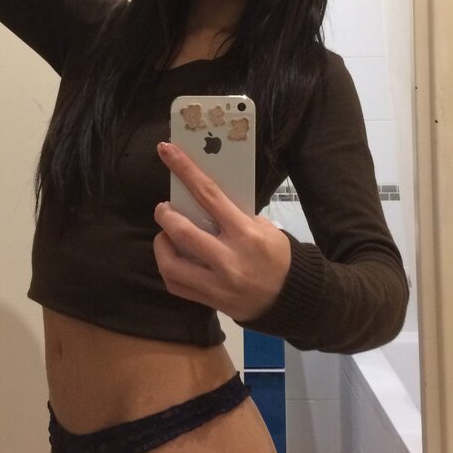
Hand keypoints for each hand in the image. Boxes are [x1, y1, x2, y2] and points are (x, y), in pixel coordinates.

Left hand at [153, 142, 290, 322]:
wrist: (291, 298)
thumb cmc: (278, 256)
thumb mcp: (265, 228)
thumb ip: (234, 215)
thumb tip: (203, 201)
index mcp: (246, 233)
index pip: (209, 194)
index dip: (185, 170)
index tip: (166, 151)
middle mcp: (229, 259)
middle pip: (182, 231)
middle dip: (165, 214)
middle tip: (163, 208)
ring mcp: (217, 284)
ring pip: (171, 263)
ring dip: (161, 244)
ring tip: (165, 235)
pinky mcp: (210, 301)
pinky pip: (176, 284)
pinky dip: (168, 267)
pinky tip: (172, 258)